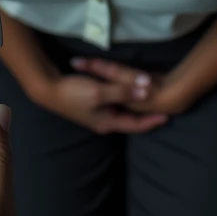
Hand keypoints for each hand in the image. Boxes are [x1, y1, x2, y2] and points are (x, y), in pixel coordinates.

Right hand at [35, 58, 185, 133]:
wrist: (48, 90)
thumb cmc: (74, 93)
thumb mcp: (100, 92)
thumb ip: (123, 91)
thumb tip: (147, 91)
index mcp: (108, 122)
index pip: (136, 125)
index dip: (152, 121)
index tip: (168, 116)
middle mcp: (105, 122)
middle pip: (131, 120)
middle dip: (146, 115)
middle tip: (162, 108)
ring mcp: (97, 115)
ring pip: (123, 113)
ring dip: (135, 107)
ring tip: (149, 101)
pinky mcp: (92, 106)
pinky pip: (115, 106)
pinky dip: (124, 100)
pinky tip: (128, 94)